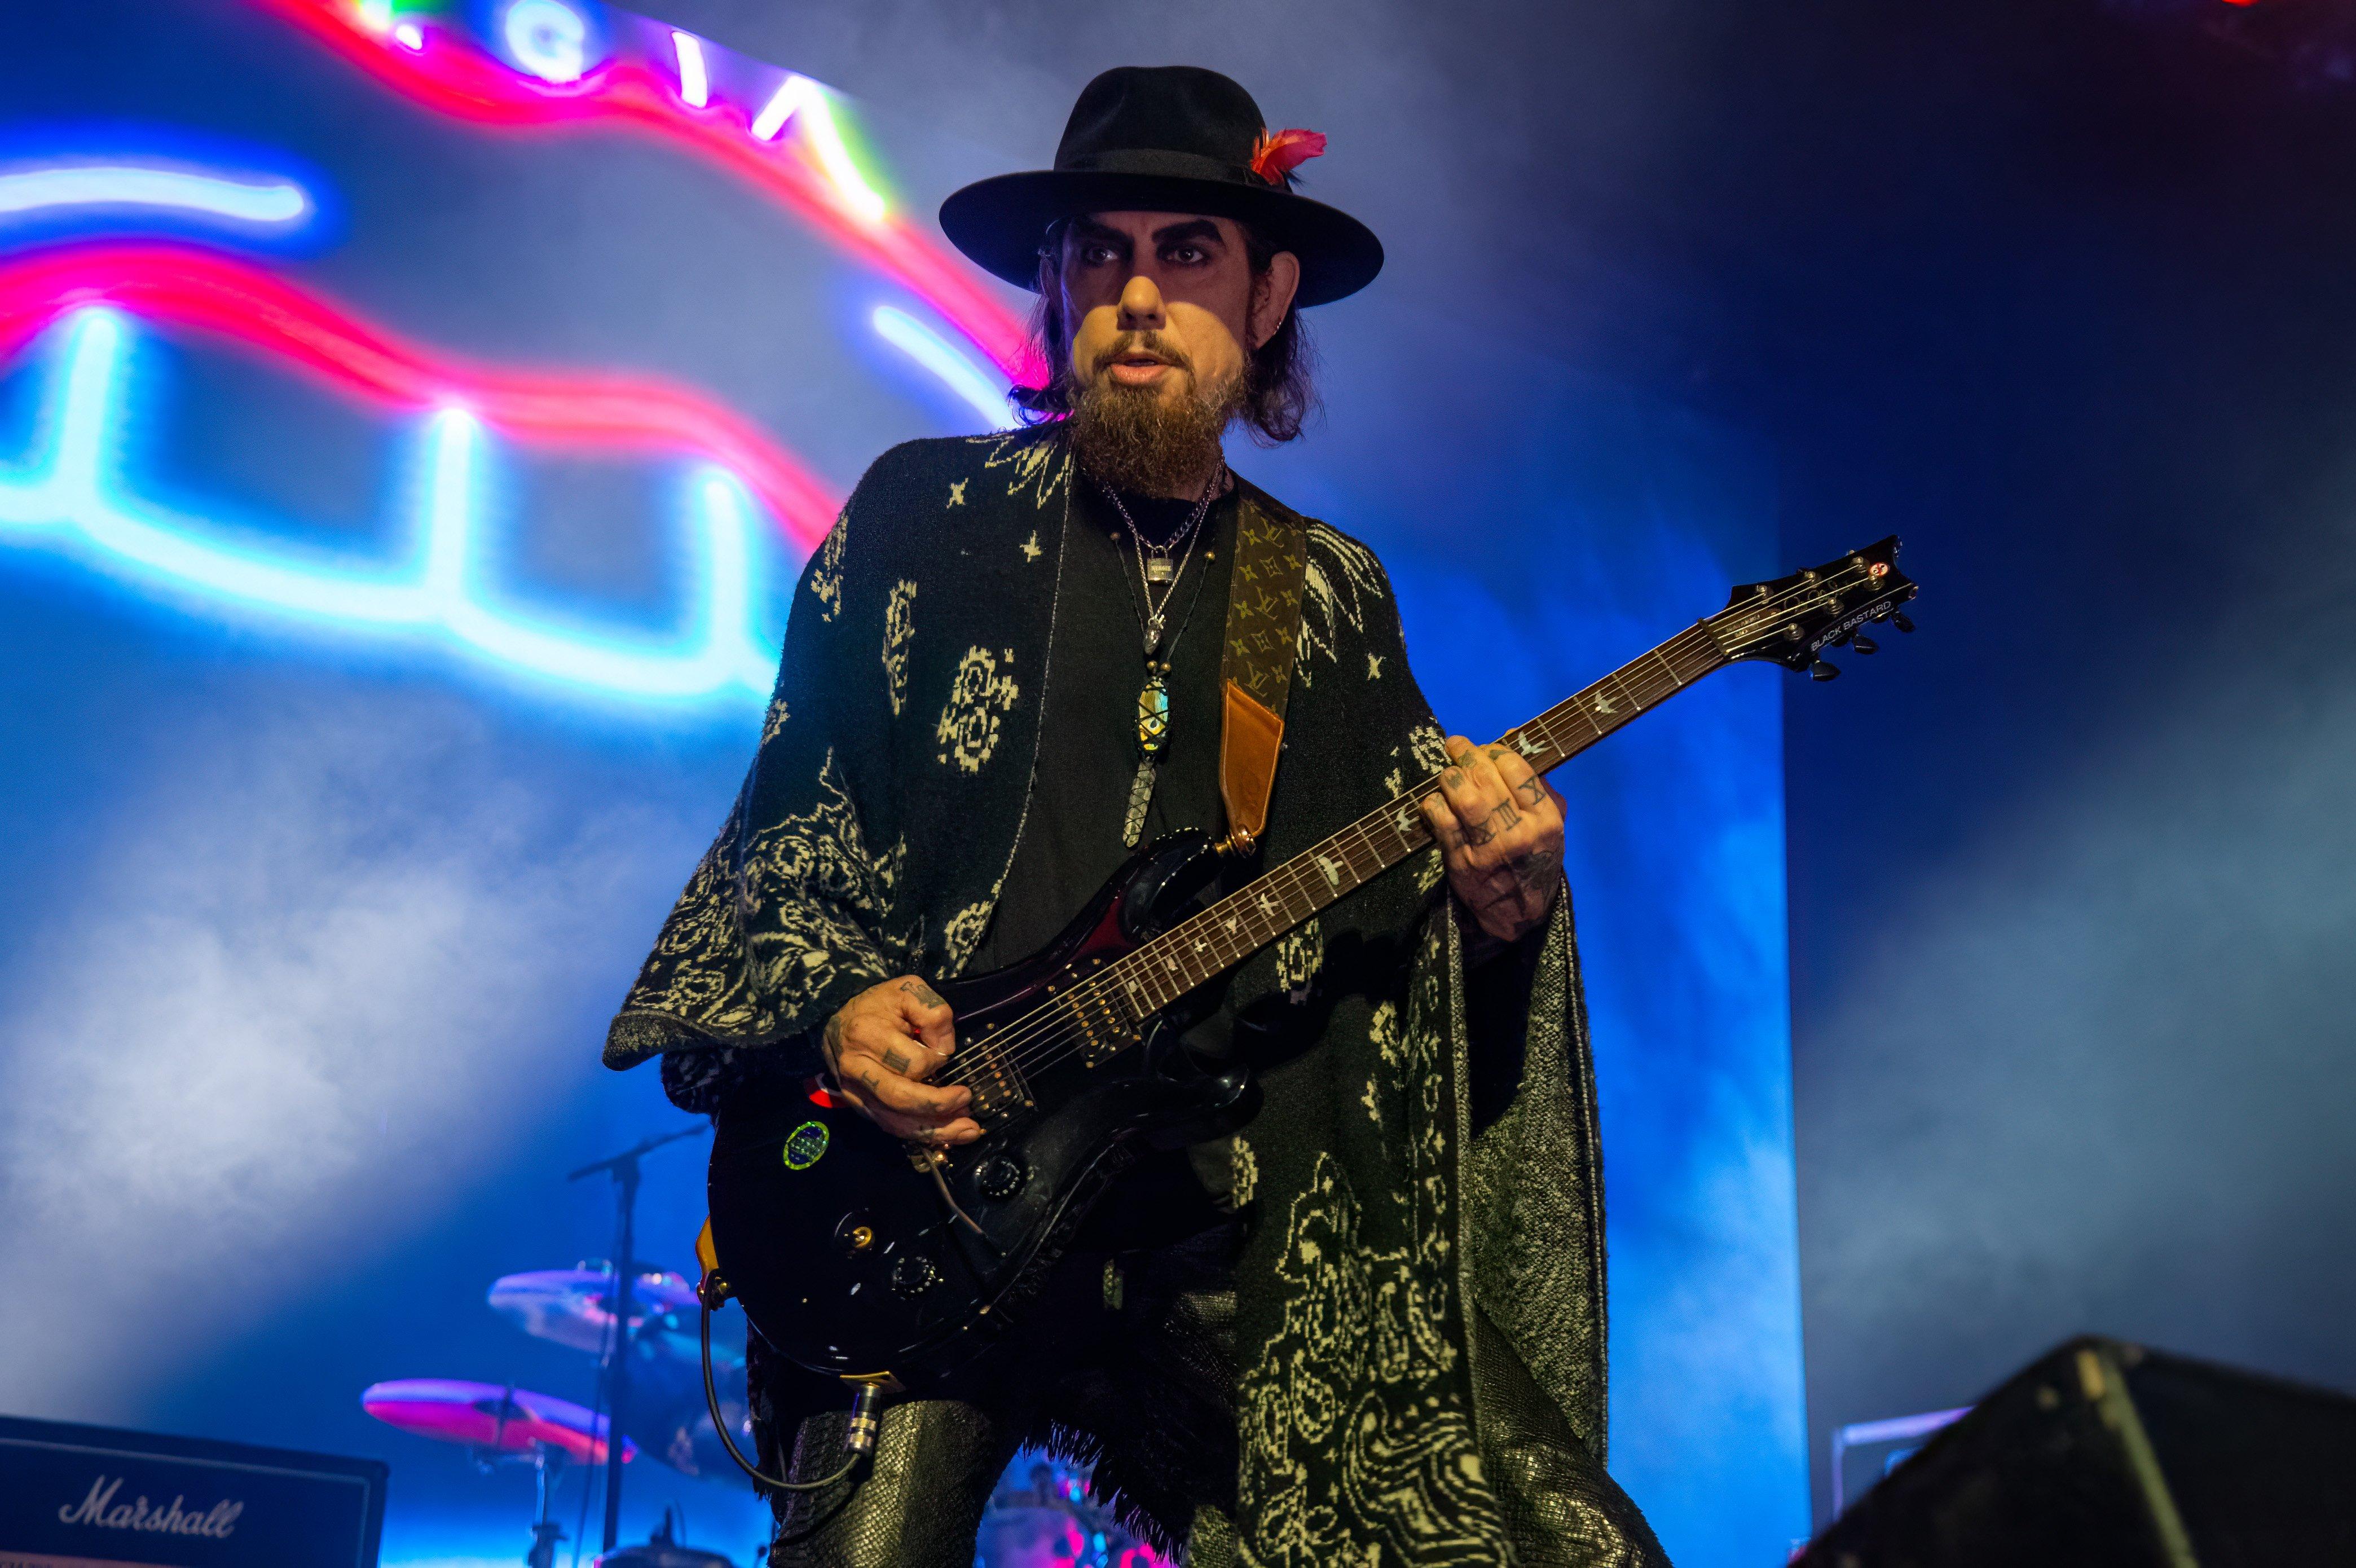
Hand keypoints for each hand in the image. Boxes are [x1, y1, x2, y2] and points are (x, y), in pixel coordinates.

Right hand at [820, 976, 981, 1145]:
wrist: (839, 1021)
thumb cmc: (880, 1005)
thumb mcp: (909, 990)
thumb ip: (933, 1012)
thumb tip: (945, 1050)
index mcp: (866, 1036)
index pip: (911, 1062)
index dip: (936, 1061)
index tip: (944, 1052)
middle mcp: (856, 1069)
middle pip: (901, 1099)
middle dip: (940, 1106)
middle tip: (968, 1100)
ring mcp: (854, 1092)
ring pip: (896, 1122)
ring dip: (935, 1131)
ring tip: (968, 1131)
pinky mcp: (858, 1106)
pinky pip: (890, 1127)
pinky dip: (919, 1135)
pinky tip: (944, 1135)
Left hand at [1419, 736, 1566, 944]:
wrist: (1520, 913)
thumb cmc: (1536, 858)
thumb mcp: (1551, 822)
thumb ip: (1536, 780)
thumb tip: (1512, 734)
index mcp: (1545, 820)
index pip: (1515, 768)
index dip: (1494, 750)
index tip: (1485, 748)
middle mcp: (1519, 833)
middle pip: (1485, 778)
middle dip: (1466, 754)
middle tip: (1455, 746)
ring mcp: (1488, 850)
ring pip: (1463, 797)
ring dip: (1449, 777)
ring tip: (1448, 774)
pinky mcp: (1461, 863)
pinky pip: (1441, 822)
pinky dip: (1434, 804)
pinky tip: (1436, 801)